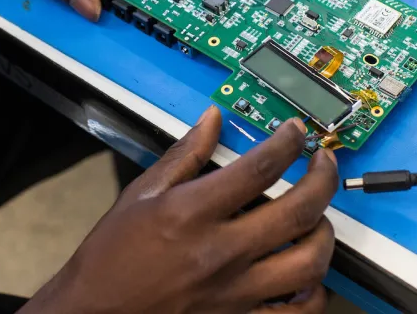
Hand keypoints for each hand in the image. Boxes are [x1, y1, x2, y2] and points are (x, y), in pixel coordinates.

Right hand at [20, 106, 338, 313]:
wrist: (92, 313)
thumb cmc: (110, 259)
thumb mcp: (140, 195)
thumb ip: (183, 156)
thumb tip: (210, 122)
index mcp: (192, 214)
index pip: (260, 168)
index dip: (287, 143)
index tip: (294, 134)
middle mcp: (220, 252)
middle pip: (299, 209)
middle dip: (323, 177)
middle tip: (322, 163)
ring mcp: (235, 291)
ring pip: (309, 262)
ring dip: (324, 233)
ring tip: (318, 217)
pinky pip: (296, 312)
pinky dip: (313, 292)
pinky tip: (305, 273)